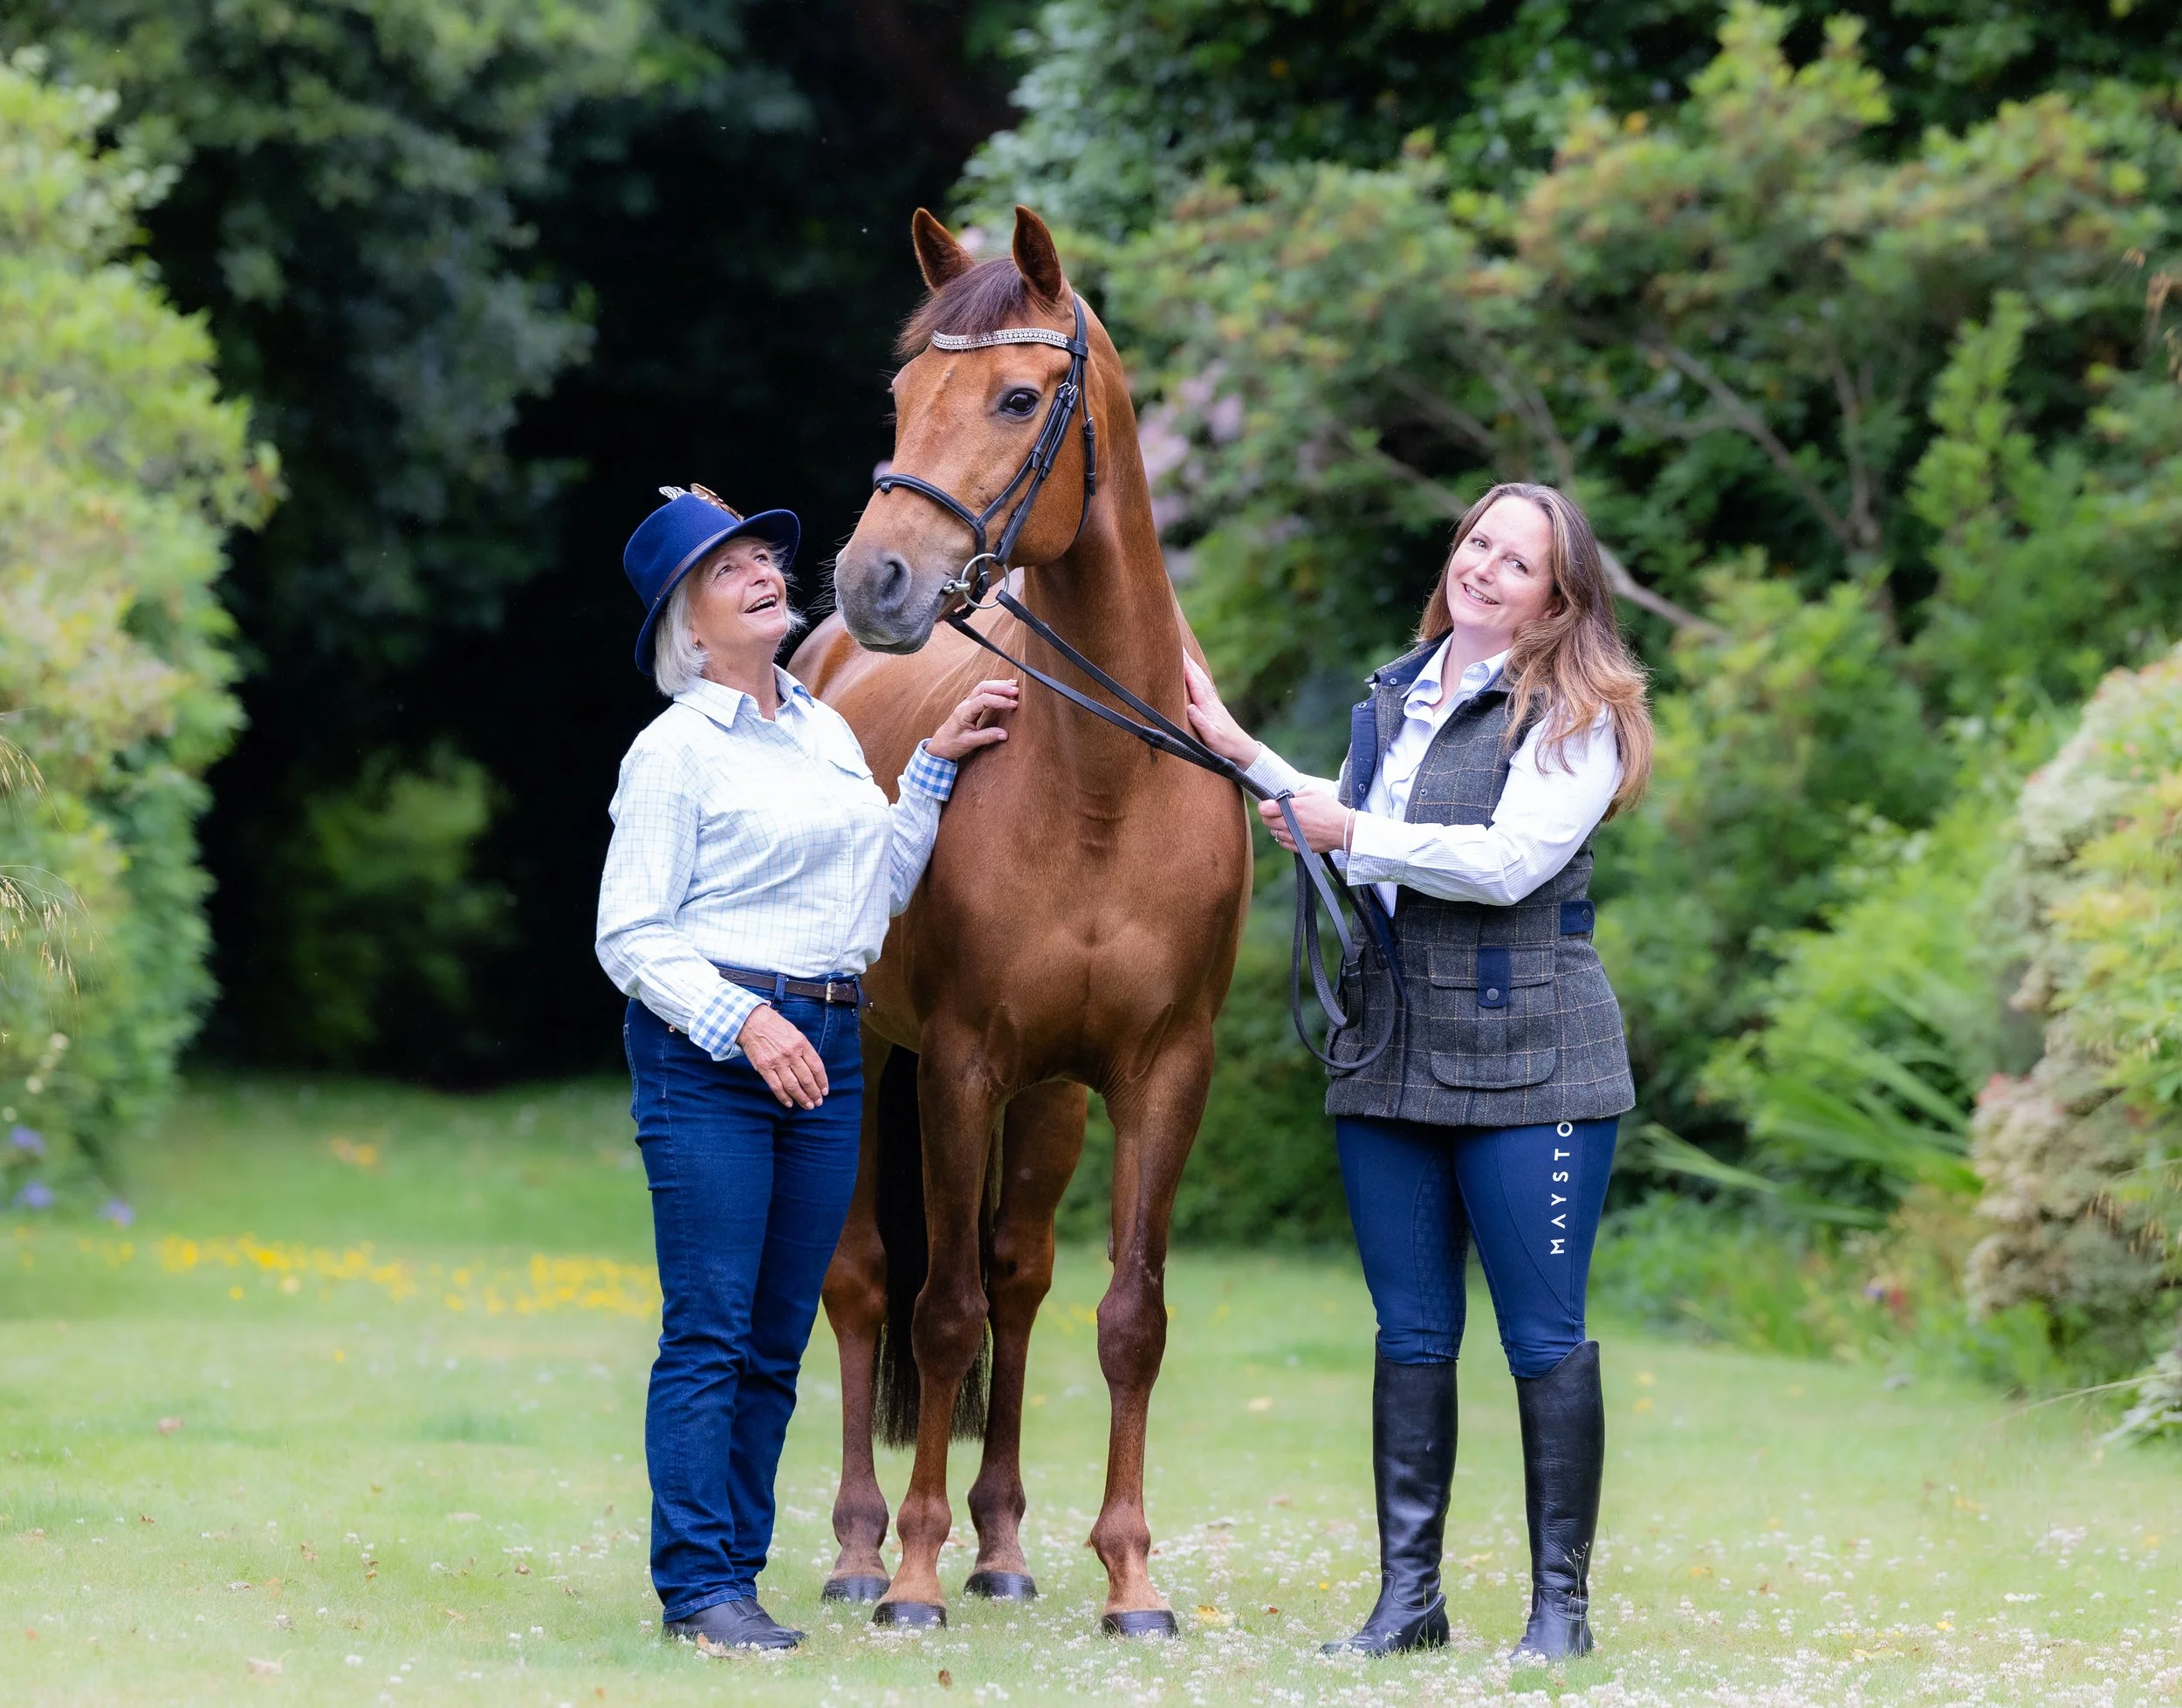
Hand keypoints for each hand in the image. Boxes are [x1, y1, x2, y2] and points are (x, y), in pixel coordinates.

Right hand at [736, 1004, 828, 1109]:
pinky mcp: (764, 1067)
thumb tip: (812, 1069)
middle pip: (807, 1079)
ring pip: (793, 1086)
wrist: (751, 1021)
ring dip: (802, 1098)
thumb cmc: (775, 1026)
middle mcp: (791, 1054)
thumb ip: (804, 1049)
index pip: (817, 1066)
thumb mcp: (795, 1033)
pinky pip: (776, 1086)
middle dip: (814, 1093)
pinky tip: (790, 1103)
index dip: (822, 1081)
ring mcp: (777, 1062)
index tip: (825, 1091)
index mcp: (801, 1043)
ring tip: (807, 1105)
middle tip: (818, 1102)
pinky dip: (783, 1097)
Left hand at [927, 677, 1019, 761]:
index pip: (983, 700)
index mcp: (964, 712)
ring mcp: (967, 703)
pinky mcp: (971, 705)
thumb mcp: (969, 742)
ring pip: (983, 687)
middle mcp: (965, 704)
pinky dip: (995, 689)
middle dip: (1000, 687)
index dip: (1000, 701)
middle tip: (1016, 691)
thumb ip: (987, 737)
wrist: (939, 745)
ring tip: (1014, 687)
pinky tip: (1005, 688)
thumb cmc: (952, 744)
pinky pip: (983, 692)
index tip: (1014, 705)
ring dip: (999, 685)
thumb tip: (1005, 734)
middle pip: (983, 687)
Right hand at [1182, 653, 1260, 767]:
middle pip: (1198, 675)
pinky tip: (1195, 672)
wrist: (1242, 749)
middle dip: (1187, 660)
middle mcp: (1211, 700)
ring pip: (1201, 678)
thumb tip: (1190, 707)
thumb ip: (1201, 722)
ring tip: (1183, 653)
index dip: (1185, 668)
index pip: (1194, 683)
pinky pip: (1204, 684)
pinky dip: (1197, 674)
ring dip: (1192, 665)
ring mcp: (1213, 701)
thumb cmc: (1225, 745)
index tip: (1176, 653)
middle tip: (1176, 644)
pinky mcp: (1214, 705)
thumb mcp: (1212, 738)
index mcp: (1208, 706)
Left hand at [1259, 790, 1351, 853]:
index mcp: (1292, 808)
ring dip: (1278, 827)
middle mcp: (1289, 824)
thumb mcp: (1313, 793)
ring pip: (1274, 833)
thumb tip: (1283, 798)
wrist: (1344, 830)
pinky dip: (1285, 838)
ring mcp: (1293, 837)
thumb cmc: (1330, 809)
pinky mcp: (1298, 847)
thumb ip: (1295, 795)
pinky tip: (1294, 832)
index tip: (1268, 805)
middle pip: (1267, 821)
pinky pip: (1282, 843)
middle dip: (1270, 816)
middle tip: (1278, 813)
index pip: (1264, 808)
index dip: (1265, 805)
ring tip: (1290, 822)